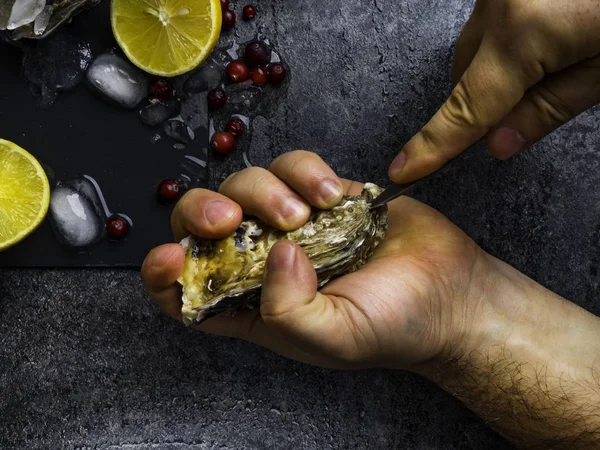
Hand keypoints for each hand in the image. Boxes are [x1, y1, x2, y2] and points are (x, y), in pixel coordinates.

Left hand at [142, 151, 490, 369]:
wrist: (452, 293)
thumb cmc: (394, 326)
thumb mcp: (334, 339)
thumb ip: (290, 311)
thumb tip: (273, 255)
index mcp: (252, 307)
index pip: (186, 291)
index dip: (164, 273)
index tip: (171, 256)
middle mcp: (263, 262)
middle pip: (203, 223)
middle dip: (203, 212)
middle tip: (231, 219)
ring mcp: (292, 222)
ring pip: (245, 183)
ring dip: (266, 190)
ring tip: (307, 215)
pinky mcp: (323, 193)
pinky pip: (294, 166)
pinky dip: (305, 172)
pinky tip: (330, 195)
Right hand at [389, 0, 599, 183]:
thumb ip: (548, 108)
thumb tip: (498, 144)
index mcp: (520, 33)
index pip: (467, 108)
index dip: (433, 146)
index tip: (403, 171)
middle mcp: (496, 4)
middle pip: (465, 77)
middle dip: (488, 100)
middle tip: (540, 97)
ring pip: (474, 50)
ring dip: (497, 69)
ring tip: (556, 54)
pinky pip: (488, 24)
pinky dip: (506, 42)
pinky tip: (546, 33)